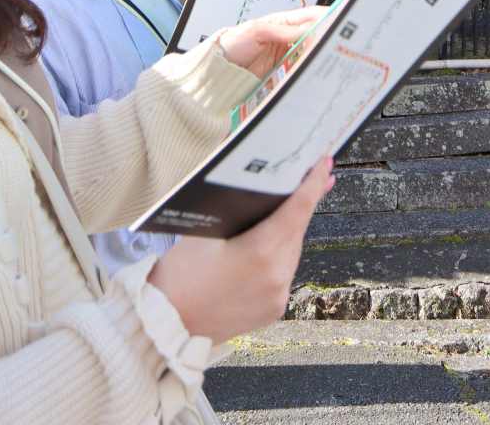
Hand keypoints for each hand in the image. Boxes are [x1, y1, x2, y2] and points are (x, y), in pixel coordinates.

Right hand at [147, 157, 333, 343]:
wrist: (166, 324)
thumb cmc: (178, 277)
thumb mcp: (204, 232)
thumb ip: (236, 210)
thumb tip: (257, 187)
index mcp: (260, 251)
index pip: (298, 208)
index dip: (313, 183)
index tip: (323, 164)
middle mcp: (276, 275)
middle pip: (297, 229)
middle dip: (301, 205)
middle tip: (307, 180)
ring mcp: (278, 295)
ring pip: (292, 252)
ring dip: (289, 233)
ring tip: (280, 215)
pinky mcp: (274, 309)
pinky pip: (284, 274)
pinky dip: (278, 259)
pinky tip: (264, 250)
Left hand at [215, 5, 327, 76]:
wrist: (219, 69)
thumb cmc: (233, 43)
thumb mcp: (257, 31)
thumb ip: (281, 30)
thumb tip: (306, 29)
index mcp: (282, 22)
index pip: (309, 16)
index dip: (324, 17)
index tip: (337, 21)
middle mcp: (287, 37)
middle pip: (314, 35)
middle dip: (326, 38)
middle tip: (336, 43)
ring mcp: (286, 55)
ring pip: (310, 53)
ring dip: (319, 55)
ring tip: (328, 57)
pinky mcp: (284, 71)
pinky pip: (301, 69)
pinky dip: (309, 70)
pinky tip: (314, 72)